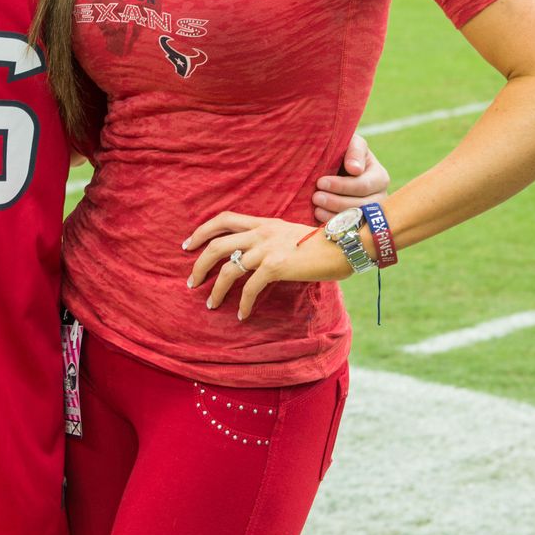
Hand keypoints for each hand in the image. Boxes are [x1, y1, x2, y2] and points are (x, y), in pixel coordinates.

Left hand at [183, 211, 349, 320]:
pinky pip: (250, 288)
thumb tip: (257, 258)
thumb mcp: (292, 233)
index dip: (202, 230)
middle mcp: (261, 232)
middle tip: (191, 282)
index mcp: (264, 222)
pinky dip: (242, 304)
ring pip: (228, 269)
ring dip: (215, 289)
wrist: (346, 244)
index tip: (188, 245)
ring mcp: (267, 248)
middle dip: (199, 264)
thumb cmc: (324, 244)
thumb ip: (272, 240)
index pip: (224, 219)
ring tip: (210, 303)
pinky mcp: (275, 266)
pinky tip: (242, 315)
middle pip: (217, 245)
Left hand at [312, 132, 388, 221]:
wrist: (335, 168)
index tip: (321, 182)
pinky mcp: (358, 225)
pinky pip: (349, 230)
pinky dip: (333, 225)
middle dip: (336, 202)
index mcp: (379, 178)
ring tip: (316, 208)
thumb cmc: (344, 152)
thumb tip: (355, 169)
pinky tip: (319, 217)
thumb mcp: (352, 143)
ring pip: (356, 221)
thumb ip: (355, 150)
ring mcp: (370, 215)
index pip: (363, 186)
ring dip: (334, 215)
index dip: (342, 186)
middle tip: (316, 197)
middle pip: (361, 206)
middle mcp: (379, 198)